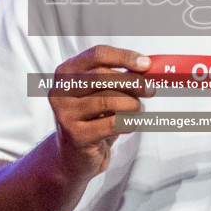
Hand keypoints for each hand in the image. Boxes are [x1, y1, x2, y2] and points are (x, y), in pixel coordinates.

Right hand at [48, 45, 153, 178]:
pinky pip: (113, 124)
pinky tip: (130, 123)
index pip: (97, 54)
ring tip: (138, 109)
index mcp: (66, 72)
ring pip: (109, 100)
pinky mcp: (76, 136)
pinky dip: (129, 122)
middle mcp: (60, 91)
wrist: (72, 156)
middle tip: (150, 89)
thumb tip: (147, 67)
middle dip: (133, 81)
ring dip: (132, 104)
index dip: (124, 57)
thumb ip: (117, 78)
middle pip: (102, 76)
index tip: (146, 64)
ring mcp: (65, 114)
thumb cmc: (91, 118)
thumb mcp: (99, 93)